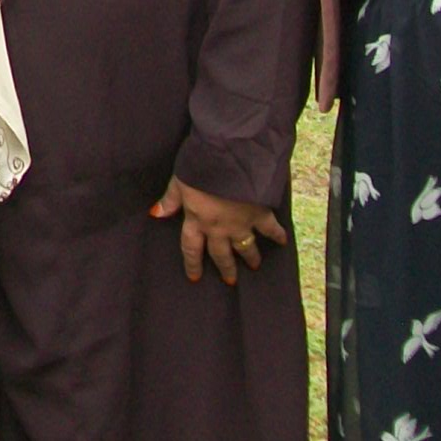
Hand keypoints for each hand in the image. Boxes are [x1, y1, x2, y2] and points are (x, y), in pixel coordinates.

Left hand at [151, 176, 287, 286]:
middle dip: (225, 268)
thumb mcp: (179, 181)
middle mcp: (218, 228)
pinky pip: (270, 228)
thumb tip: (156, 213)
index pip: (191, 248)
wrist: (230, 160)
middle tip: (230, 280)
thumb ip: (170, 199)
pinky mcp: (259, 214)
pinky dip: (278, 234)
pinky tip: (283, 242)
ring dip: (250, 257)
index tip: (195, 277)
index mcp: (196, 220)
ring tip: (254, 266)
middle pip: (220, 254)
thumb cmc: (200, 167)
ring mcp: (240, 223)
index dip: (192, 264)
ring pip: (245, 247)